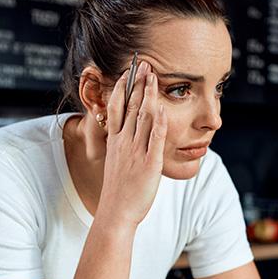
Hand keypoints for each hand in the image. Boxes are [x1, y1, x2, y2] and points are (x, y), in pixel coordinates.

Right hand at [98, 61, 166, 226]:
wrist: (116, 213)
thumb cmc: (118, 191)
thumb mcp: (116, 163)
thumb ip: (122, 147)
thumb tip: (126, 137)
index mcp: (115, 142)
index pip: (116, 108)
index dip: (121, 88)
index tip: (126, 73)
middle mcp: (123, 143)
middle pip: (129, 106)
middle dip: (136, 83)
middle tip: (142, 64)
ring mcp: (136, 152)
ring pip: (142, 117)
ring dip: (148, 94)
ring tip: (153, 76)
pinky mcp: (149, 163)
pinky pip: (155, 138)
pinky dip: (158, 121)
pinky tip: (162, 107)